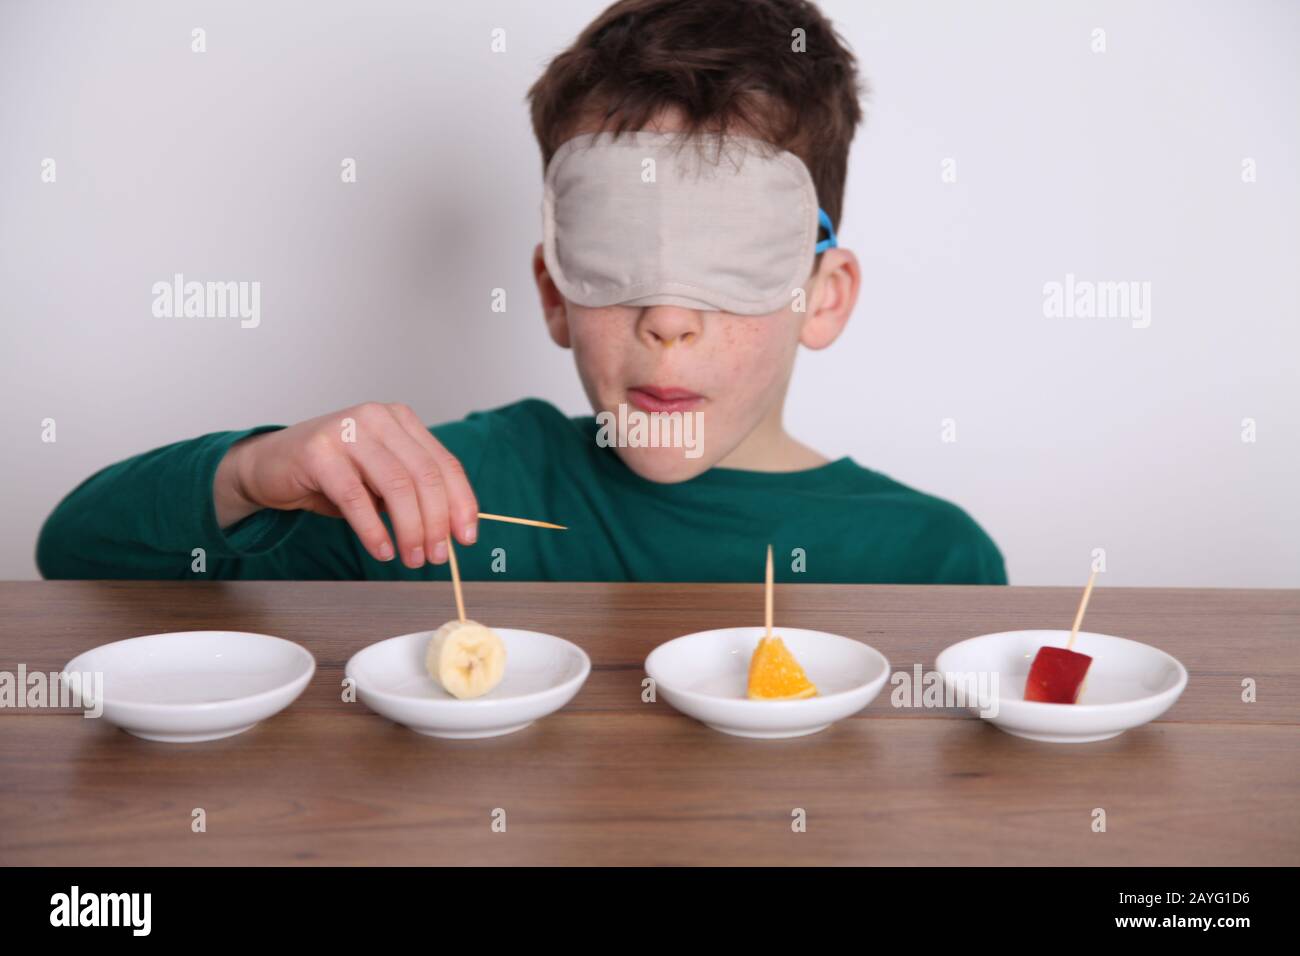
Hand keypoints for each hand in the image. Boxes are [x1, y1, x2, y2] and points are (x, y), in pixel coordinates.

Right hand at [214, 402, 477, 566]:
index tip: (467, 537)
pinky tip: (382, 550)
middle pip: (425, 476)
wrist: (268, 466)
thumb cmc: (331, 475)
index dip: (461, 503)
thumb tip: (452, 531)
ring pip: (397, 486)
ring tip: (412, 558)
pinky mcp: (318, 452)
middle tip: (436, 556)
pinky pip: (356, 497)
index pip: (445, 464)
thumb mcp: (380, 480)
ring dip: (410, 529)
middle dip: (436, 523)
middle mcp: (378, 418)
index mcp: (401, 420)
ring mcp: (348, 430)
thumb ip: (414, 493)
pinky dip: (373, 530)